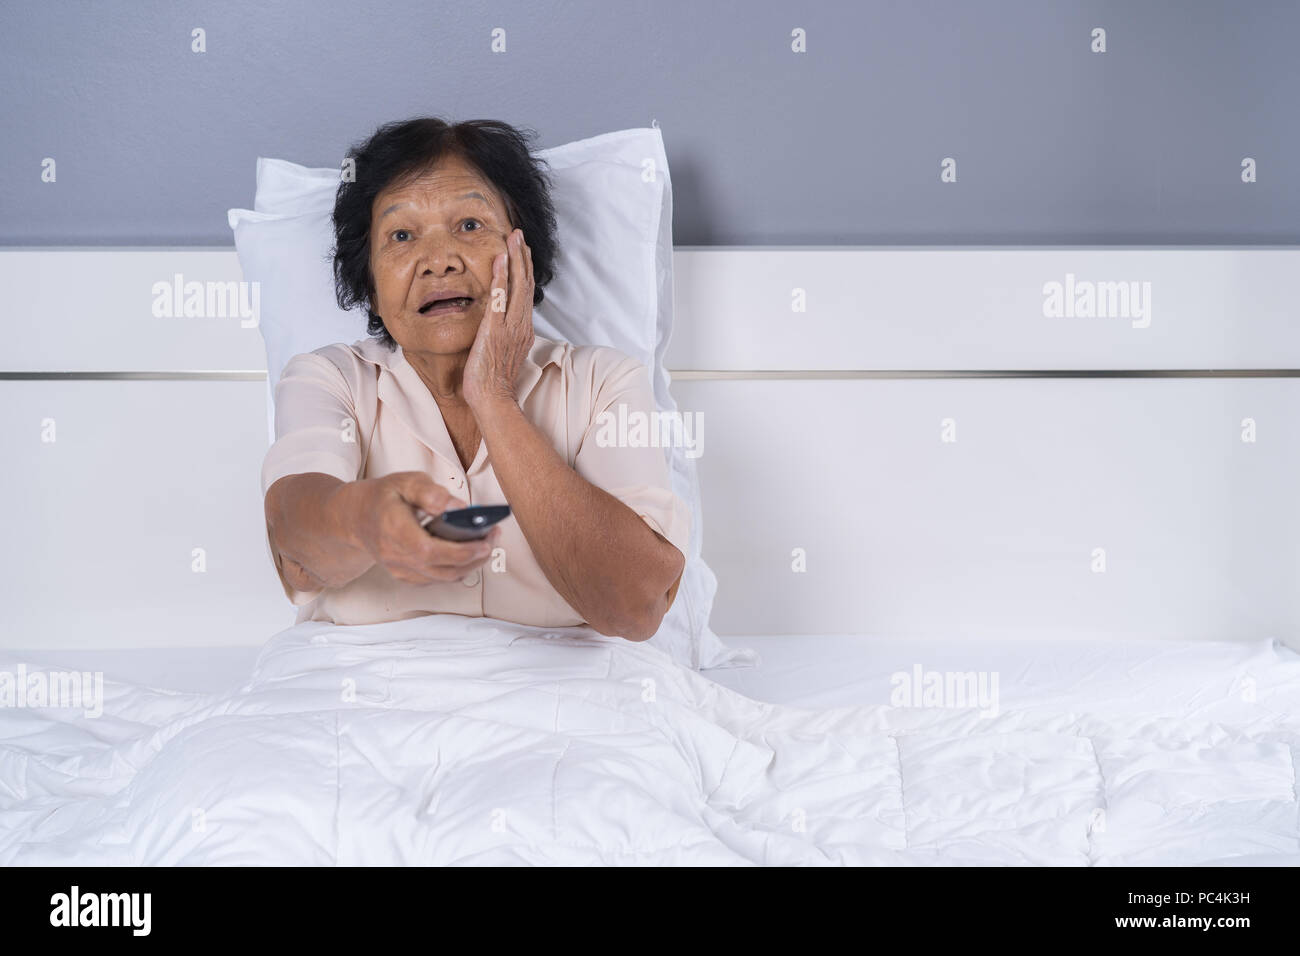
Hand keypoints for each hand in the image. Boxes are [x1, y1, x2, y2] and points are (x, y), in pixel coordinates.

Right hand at [350, 471, 500, 583]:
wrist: (355, 518)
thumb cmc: (383, 497)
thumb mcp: (405, 482)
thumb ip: (431, 493)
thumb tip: (458, 507)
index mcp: (394, 531)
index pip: (431, 551)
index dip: (462, 551)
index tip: (486, 540)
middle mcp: (396, 556)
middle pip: (443, 569)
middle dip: (476, 557)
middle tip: (494, 536)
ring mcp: (400, 570)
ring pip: (444, 577)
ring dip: (471, 564)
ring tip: (487, 542)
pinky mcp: (406, 576)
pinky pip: (437, 579)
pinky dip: (457, 568)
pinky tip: (469, 552)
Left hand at [464, 227, 534, 410]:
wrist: (492, 398)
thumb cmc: (494, 382)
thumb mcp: (503, 354)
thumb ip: (505, 337)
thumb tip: (500, 329)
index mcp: (523, 330)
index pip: (526, 294)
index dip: (525, 271)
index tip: (522, 252)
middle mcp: (521, 325)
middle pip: (526, 284)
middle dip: (523, 257)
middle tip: (519, 235)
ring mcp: (510, 326)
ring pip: (518, 286)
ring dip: (516, 259)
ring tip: (513, 238)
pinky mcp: (496, 329)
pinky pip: (500, 298)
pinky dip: (502, 277)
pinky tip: (501, 260)